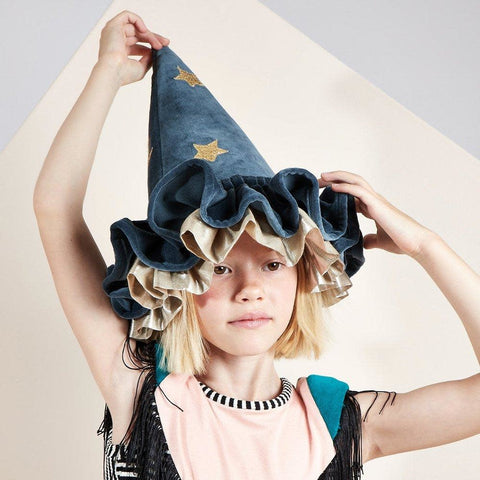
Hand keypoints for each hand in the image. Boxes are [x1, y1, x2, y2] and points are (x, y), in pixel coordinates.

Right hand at [97, 10, 169, 85]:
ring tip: (158, 44)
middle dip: (153, 38)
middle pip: (137, 34)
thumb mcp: (141, 67)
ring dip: (149, 34)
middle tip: (166, 43)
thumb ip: (148, 58)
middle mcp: (115, 41)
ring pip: (135, 28)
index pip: (137, 45)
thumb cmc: (124, 74)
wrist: (113, 71)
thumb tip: (154, 51)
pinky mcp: (113, 25)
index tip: (162, 48)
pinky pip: (127, 16)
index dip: (150, 45)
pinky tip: (145, 30)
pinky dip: (138, 21)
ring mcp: (113, 33)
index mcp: (119, 52)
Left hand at [318, 171, 435, 257]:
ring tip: (322, 176)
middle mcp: (374, 200)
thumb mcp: (380, 241)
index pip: (353, 193)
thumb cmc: (402, 241)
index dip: (338, 190)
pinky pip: (359, 191)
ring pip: (355, 181)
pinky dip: (345, 187)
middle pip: (352, 182)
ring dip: (337, 177)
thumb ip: (371, 240)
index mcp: (373, 207)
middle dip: (334, 179)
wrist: (417, 243)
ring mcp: (376, 200)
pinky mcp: (378, 205)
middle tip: (318, 180)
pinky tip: (333, 187)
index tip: (323, 192)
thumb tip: (364, 243)